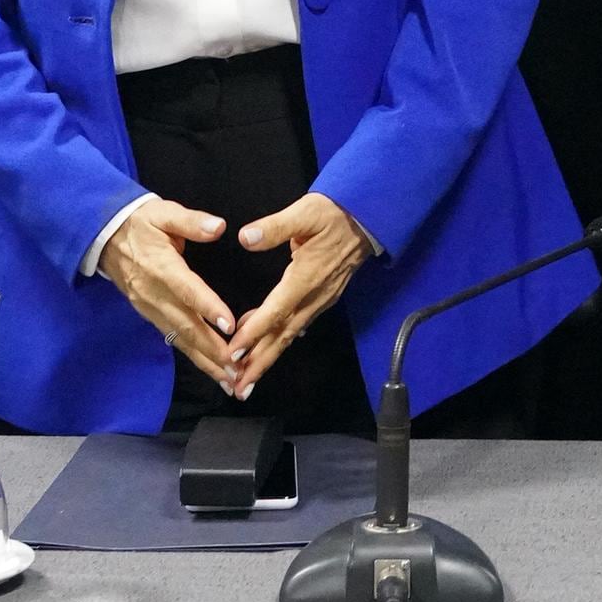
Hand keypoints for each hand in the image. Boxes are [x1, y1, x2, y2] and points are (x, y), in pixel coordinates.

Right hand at [98, 196, 243, 389]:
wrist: (104, 234)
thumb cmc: (141, 221)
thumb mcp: (164, 212)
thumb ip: (191, 221)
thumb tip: (218, 227)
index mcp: (162, 266)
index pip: (187, 290)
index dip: (208, 308)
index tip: (229, 326)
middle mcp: (155, 293)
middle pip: (185, 325)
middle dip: (212, 350)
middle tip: (237, 369)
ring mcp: (150, 307)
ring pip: (179, 338)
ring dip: (205, 360)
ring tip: (229, 380)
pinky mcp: (148, 313)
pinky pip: (172, 338)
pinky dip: (192, 355)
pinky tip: (210, 368)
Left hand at [225, 193, 371, 399]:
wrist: (367, 217)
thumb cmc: (334, 213)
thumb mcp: (305, 212)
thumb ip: (275, 227)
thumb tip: (245, 237)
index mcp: (306, 277)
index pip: (276, 311)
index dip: (253, 333)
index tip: (233, 353)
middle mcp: (314, 296)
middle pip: (283, 335)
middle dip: (260, 362)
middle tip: (239, 388)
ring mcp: (321, 299)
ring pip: (290, 334)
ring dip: (268, 357)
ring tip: (247, 379)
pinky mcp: (323, 298)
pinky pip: (298, 324)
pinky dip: (280, 339)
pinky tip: (265, 347)